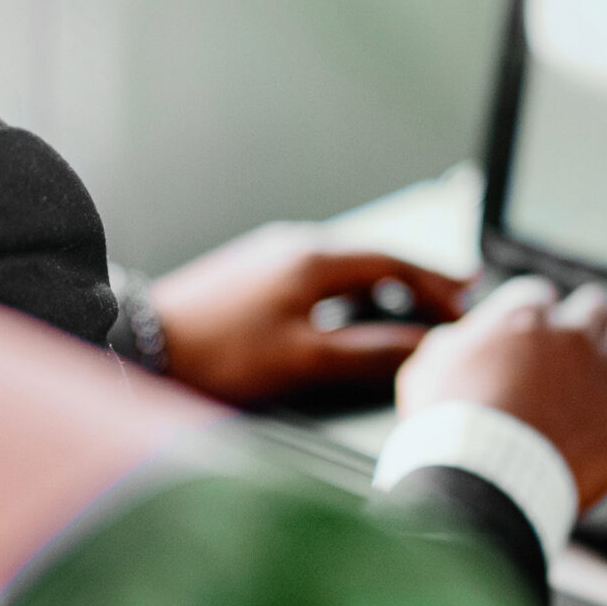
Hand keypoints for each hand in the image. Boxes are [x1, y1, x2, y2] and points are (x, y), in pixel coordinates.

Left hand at [148, 223, 467, 406]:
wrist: (139, 344)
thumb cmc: (218, 353)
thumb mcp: (304, 359)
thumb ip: (368, 353)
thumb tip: (422, 349)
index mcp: (312, 259)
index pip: (393, 261)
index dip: (435, 283)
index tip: (467, 302)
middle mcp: (293, 246)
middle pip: (372, 257)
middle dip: (416, 278)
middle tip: (454, 297)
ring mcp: (269, 256)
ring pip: (344, 266)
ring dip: (382, 284)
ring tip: (411, 306)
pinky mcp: (250, 274)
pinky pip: (317, 274)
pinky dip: (349, 290)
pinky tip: (351, 311)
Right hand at [396, 277, 606, 509]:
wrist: (489, 471)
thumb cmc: (450, 428)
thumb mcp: (426, 371)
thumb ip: (452, 344)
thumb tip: (459, 337)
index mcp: (522, 318)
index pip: (540, 298)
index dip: (540, 314)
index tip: (539, 327)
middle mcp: (571, 334)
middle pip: (593, 308)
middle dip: (592, 317)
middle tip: (594, 327)